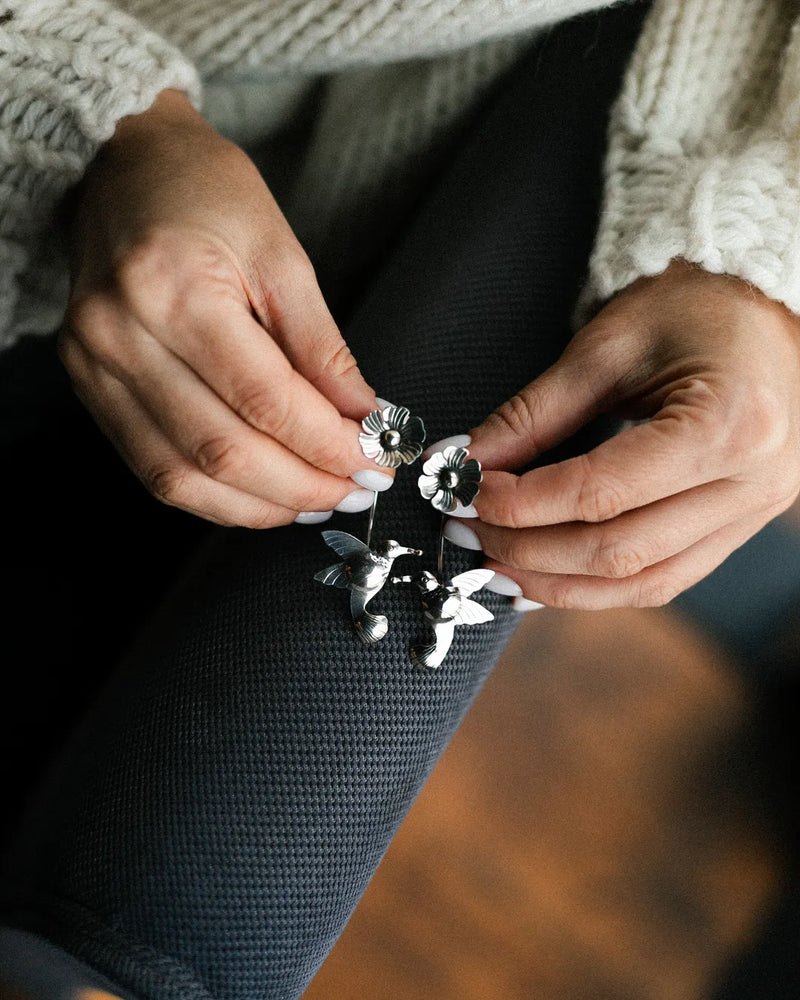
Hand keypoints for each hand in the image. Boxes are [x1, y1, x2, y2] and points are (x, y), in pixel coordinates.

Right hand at [59, 90, 389, 526]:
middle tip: (356, 490)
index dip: (328, 445)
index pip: (265, 400)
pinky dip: (216, 496)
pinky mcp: (90, 389)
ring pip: (183, 477)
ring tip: (317, 502)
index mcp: (173, 288)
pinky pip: (154, 470)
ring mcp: (95, 368)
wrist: (122, 165)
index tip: (375, 462)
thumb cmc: (204, 192)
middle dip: (303, 486)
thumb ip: (322, 348)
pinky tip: (263, 496)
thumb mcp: (281, 254)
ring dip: (260, 505)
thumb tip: (366, 420)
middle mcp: (121, 336)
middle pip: (223, 451)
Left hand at [460, 261, 799, 608]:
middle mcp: (751, 483)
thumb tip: (465, 461)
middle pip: (619, 551)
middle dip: (527, 550)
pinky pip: (664, 578)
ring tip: (495, 565)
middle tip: (465, 532)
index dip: (520, 503)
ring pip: (641, 582)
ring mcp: (754, 513)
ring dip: (558, 583)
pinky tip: (547, 575)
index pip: (600, 492)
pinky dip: (600, 585)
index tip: (466, 492)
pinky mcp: (742, 526)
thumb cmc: (692, 307)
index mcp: (725, 425)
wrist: (764, 307)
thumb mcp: (604, 348)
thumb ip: (532, 414)